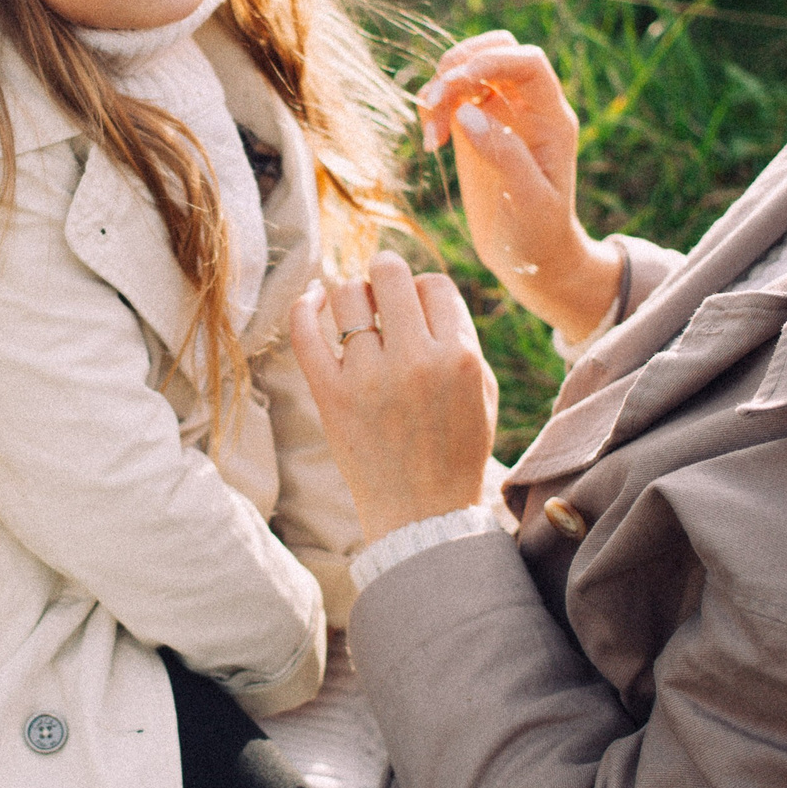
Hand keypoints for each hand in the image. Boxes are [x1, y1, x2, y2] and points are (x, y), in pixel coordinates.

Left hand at [290, 250, 500, 543]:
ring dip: (352, 294)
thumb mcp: (482, 390)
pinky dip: (305, 305)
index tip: (417, 315)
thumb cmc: (455, 450)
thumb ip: (459, 337)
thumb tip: (420, 288)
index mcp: (460, 357)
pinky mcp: (331, 396)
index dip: (424, 292)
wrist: (423, 514)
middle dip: (386, 277)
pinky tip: (314, 300)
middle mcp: (415, 360)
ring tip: (357, 314)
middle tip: (383, 299)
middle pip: (390, 272)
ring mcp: (369, 378)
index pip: (434, 284)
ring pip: (348, 293)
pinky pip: (305, 330)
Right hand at [416, 31, 622, 338]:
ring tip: (430, 132)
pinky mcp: (473, 131)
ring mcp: (499, 117)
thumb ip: (503, 153)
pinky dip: (433, 109)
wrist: (530, 261)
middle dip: (461, 65)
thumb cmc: (538, 234)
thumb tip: (467, 113)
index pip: (528, 62)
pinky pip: (450, 99)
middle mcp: (526, 109)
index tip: (459, 81)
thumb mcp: (528, 200)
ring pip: (467, 71)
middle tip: (436, 102)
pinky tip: (430, 143)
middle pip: (496, 52)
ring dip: (441, 88)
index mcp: (551, 118)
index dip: (493, 60)